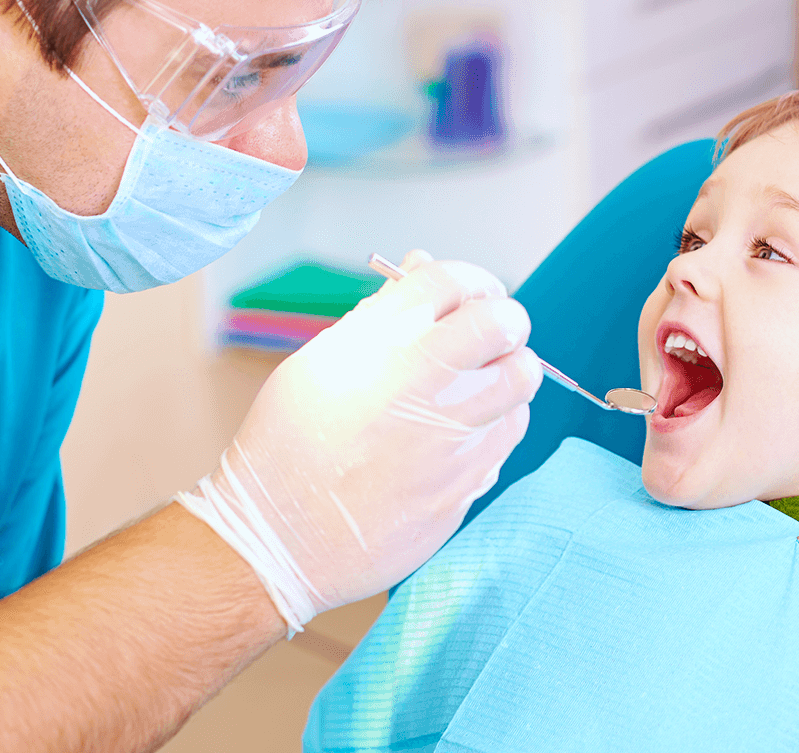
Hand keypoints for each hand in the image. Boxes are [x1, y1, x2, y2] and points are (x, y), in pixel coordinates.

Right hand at [177, 251, 541, 632]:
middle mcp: (419, 382)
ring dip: (507, 373)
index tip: (471, 298)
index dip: (472, 282)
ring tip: (477, 386)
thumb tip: (420, 262)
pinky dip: (497, 423)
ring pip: (520, 379)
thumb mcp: (320, 363)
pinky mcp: (465, 482)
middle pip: (503, 323)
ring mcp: (448, 436)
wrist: (278, 537)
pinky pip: (508, 434)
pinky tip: (464, 432)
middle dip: (504, 322)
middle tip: (490, 337)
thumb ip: (381, 313)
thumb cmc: (289, 446)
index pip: (453, 280)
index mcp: (376, 342)